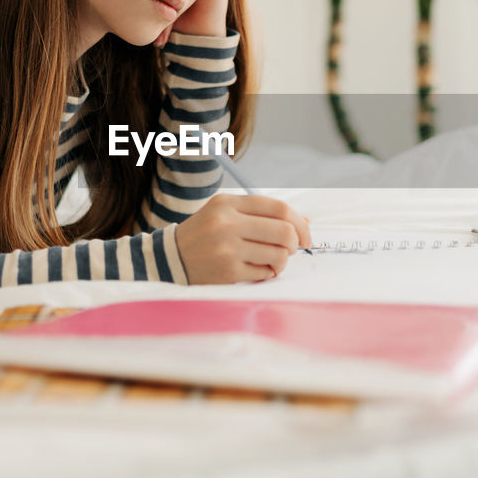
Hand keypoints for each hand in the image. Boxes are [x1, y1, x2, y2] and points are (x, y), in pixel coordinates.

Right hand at [175, 194, 311, 284]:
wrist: (171, 258)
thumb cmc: (206, 233)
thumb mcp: (226, 212)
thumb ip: (262, 213)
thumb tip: (304, 222)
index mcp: (228, 204)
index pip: (278, 208)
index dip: (299, 221)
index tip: (306, 233)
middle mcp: (227, 224)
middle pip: (284, 232)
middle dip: (295, 243)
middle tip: (292, 248)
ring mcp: (227, 249)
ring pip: (278, 255)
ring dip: (282, 260)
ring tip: (273, 260)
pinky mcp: (228, 272)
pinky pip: (265, 273)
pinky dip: (268, 272)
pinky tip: (258, 268)